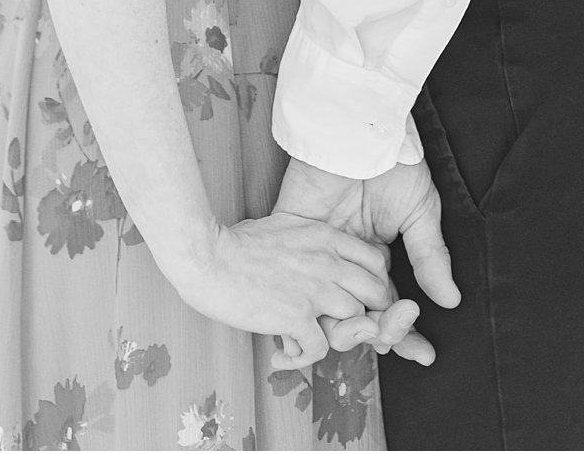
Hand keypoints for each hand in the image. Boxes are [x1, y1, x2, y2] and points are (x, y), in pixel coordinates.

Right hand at [170, 212, 391, 366]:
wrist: (207, 257)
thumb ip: (308, 240)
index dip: (371, 284)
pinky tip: (283, 352)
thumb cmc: (235, 243)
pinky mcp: (297, 315)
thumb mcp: (284, 227)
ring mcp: (315, 289)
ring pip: (355, 322)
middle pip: (376, 293)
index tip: (354, 298)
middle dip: (366, 314)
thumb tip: (313, 252)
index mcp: (324, 236)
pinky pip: (321, 348)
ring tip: (305, 340)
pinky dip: (303, 356)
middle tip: (339, 326)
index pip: (376, 261)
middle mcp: (327, 261)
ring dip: (334, 336)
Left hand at [275, 155, 459, 366]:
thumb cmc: (391, 160)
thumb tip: (450, 300)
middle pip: (361, 320)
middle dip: (384, 334)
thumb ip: (429, 256)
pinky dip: (306, 312)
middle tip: (397, 326)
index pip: (390, 310)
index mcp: (378, 261)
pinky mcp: (295, 240)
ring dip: (353, 329)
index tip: (425, 354)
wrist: (358, 127)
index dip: (406, 334)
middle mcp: (348, 265)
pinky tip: (322, 324)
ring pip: (330, 314)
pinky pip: (295, 286)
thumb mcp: (419, 210)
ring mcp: (321, 256)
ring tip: (372, 325)